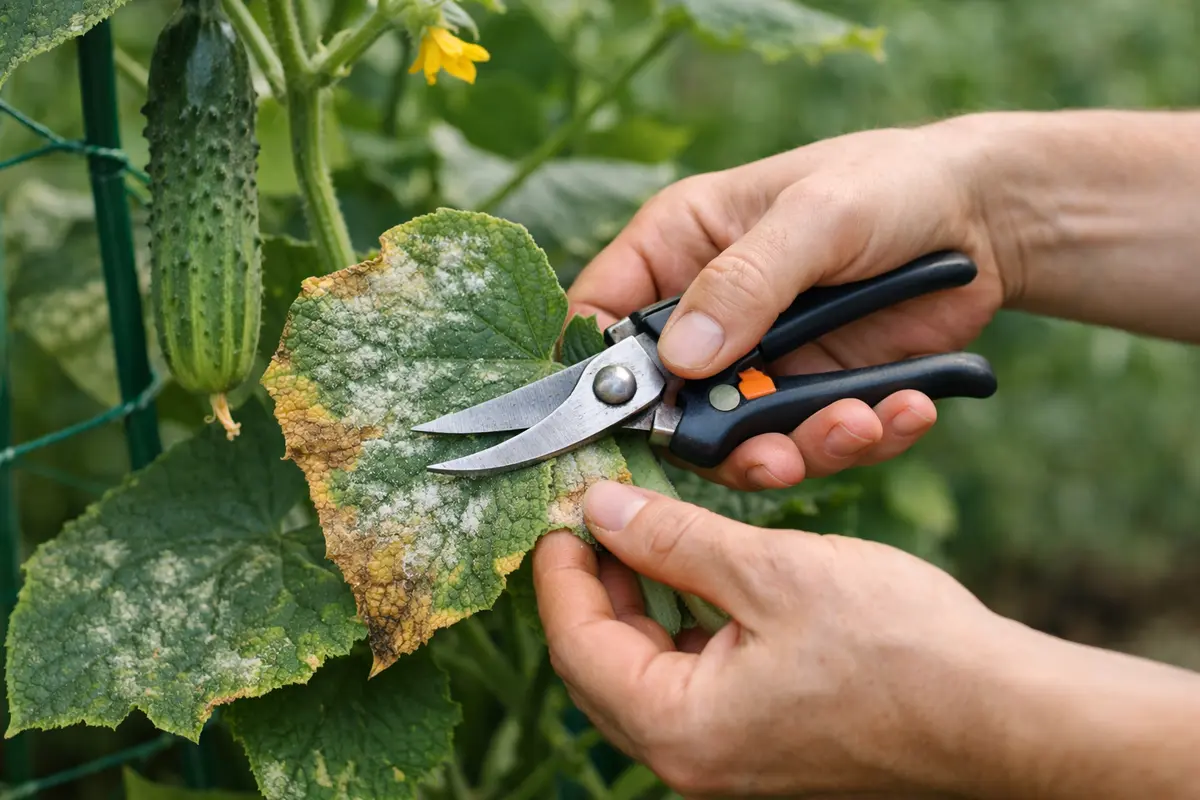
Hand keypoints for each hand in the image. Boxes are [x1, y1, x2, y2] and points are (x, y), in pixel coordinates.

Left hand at [534, 482, 1199, 798]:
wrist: (1004, 714)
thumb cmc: (903, 651)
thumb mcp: (771, 573)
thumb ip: (674, 540)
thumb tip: (602, 510)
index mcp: (680, 731)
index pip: (576, 644)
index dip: (559, 568)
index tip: (561, 507)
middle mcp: (692, 760)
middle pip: (600, 663)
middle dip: (592, 582)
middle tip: (594, 512)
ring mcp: (727, 756)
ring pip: (643, 669)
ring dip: (635, 599)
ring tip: (638, 528)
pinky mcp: (760, 740)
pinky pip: (690, 679)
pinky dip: (679, 623)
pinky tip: (693, 571)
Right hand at [568, 121, 1011, 491]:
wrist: (986, 218)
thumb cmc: (888, 184)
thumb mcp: (815, 217)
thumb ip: (745, 283)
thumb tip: (680, 359)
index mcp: (677, 249)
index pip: (600, 318)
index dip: (596, 377)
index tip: (625, 424)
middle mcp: (705, 314)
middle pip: (667, 405)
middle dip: (716, 441)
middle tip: (772, 456)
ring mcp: (760, 362)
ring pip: (740, 441)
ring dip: (796, 449)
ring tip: (857, 425)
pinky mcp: (814, 395)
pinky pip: (813, 442)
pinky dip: (856, 440)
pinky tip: (904, 410)